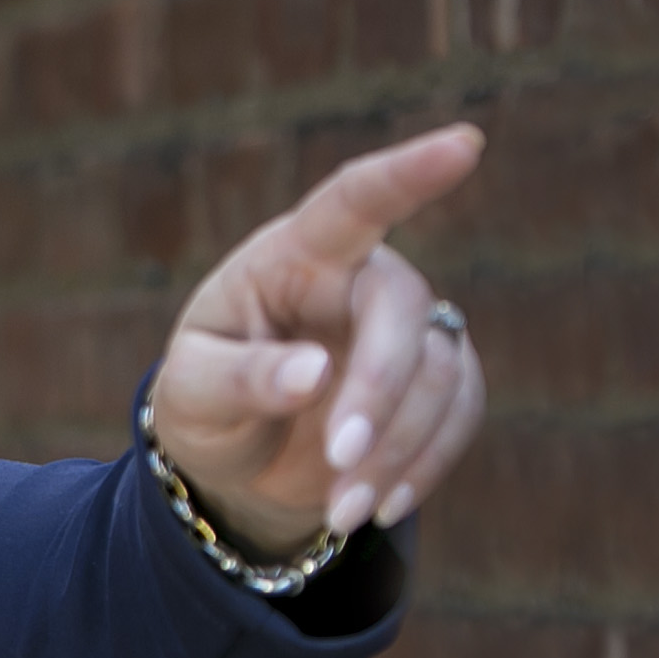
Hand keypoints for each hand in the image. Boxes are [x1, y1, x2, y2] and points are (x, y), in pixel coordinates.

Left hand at [147, 123, 488, 558]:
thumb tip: (312, 374)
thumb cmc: (206, 398)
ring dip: (394, 450)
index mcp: (294, 256)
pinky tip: (377, 506)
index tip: (465, 144)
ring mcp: (409, 327)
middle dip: (377, 392)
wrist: (241, 455)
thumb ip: (241, 378)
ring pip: (439, 373)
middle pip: (402, 312)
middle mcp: (362, 279)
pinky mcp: (441, 378)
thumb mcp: (193, 392)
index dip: (408, 173)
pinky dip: (423, 466)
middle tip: (338, 464)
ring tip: (338, 513)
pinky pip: (461, 413)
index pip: (353, 202)